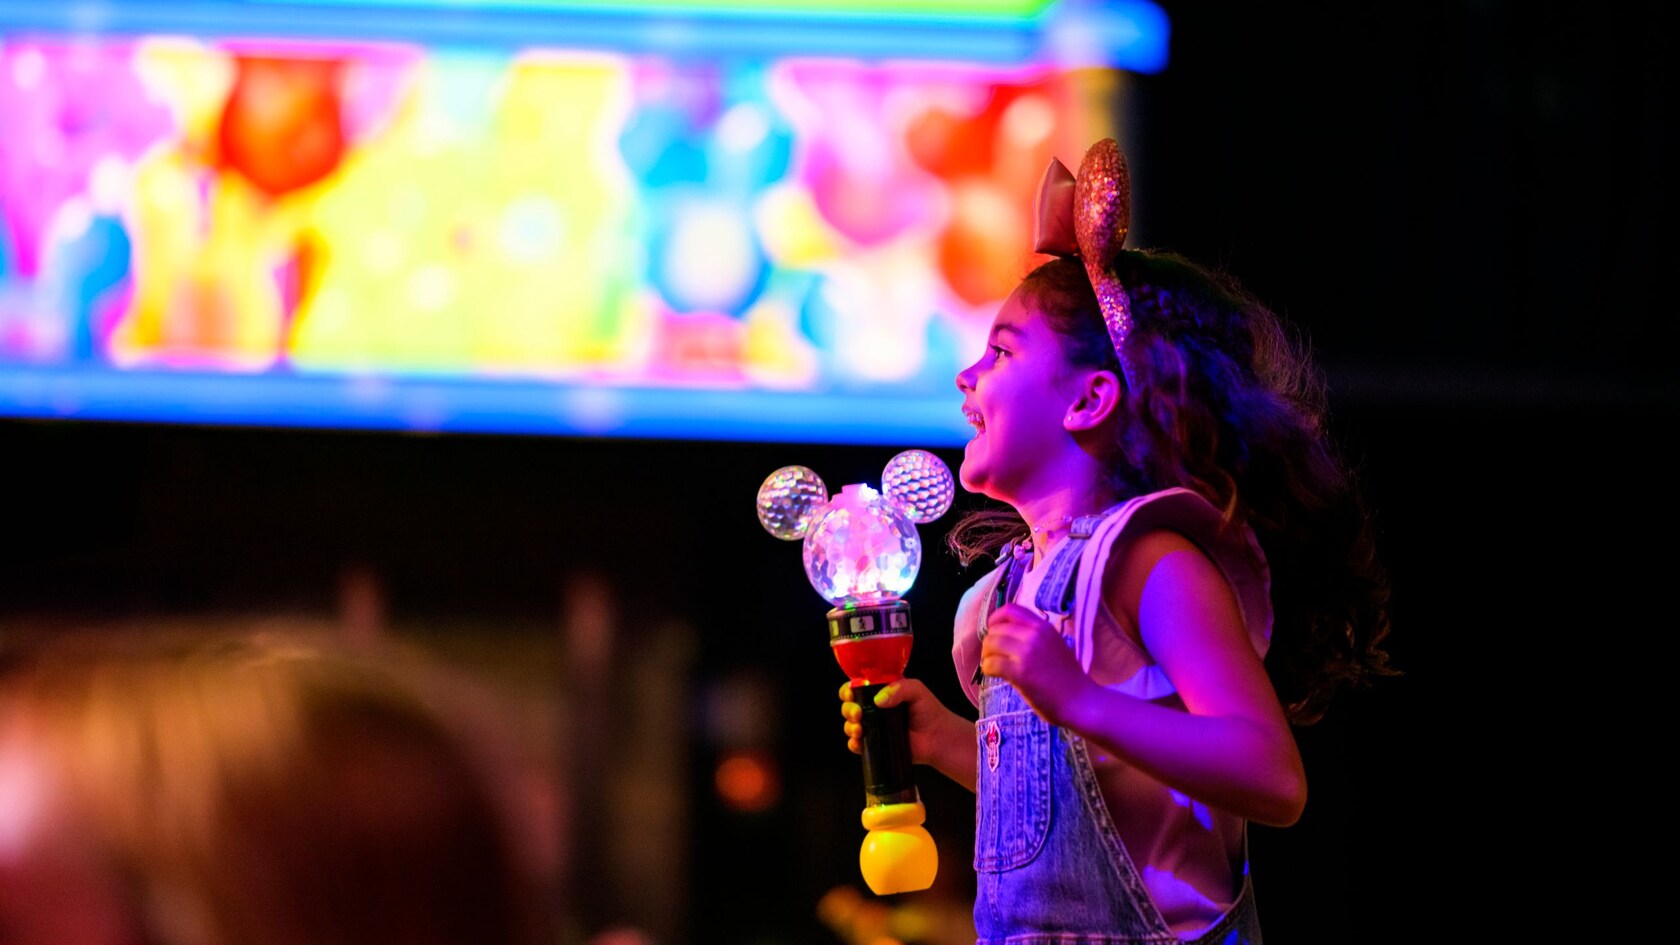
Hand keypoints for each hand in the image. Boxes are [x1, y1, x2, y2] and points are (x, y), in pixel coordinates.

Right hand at [838, 677, 947, 765]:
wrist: (938, 738)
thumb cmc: (929, 711)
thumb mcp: (916, 690)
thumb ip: (899, 688)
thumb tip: (878, 700)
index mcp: (881, 693)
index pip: (857, 688)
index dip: (848, 691)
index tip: (851, 695)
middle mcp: (874, 710)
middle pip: (849, 707)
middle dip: (848, 710)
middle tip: (858, 714)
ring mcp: (874, 728)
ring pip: (850, 726)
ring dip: (849, 727)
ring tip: (859, 729)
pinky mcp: (876, 746)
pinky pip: (857, 746)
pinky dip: (854, 744)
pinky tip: (859, 743)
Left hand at [979, 603, 1095, 726]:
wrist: (1080, 701)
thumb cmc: (1066, 677)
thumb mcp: (1054, 645)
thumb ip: (1033, 635)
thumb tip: (1003, 632)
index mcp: (1043, 627)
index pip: (1010, 610)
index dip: (995, 619)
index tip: (993, 632)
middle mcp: (1035, 635)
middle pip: (996, 629)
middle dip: (989, 643)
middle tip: (993, 656)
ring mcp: (1027, 653)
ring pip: (990, 645)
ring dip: (987, 656)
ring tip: (993, 666)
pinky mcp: (1021, 673)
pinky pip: (991, 664)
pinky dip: (987, 669)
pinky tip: (995, 675)